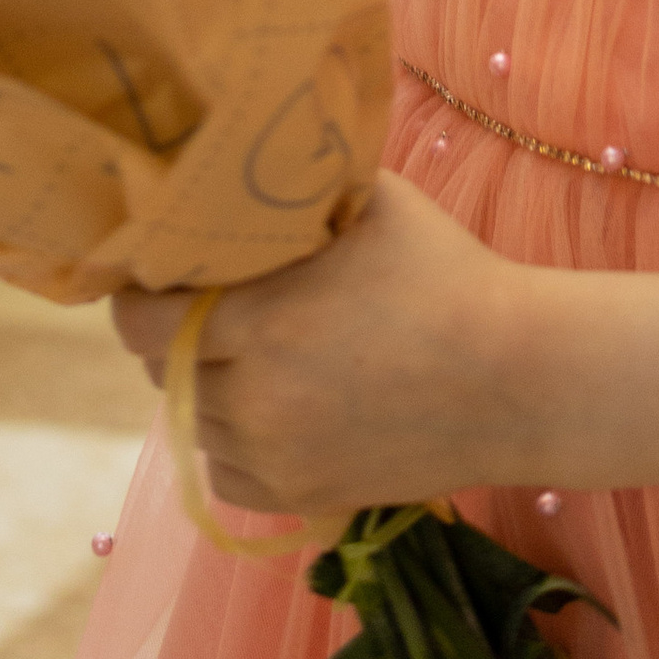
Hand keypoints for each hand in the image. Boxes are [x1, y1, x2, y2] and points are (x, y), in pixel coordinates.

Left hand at [109, 173, 549, 516]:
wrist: (519, 379)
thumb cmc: (444, 272)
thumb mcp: (369, 201)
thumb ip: (292, 186)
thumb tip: (230, 159)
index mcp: (259, 319)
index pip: (138, 323)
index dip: (140, 295)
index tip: (164, 272)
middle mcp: (254, 399)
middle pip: (162, 371)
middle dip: (175, 336)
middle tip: (212, 304)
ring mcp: (275, 458)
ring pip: (192, 422)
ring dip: (207, 388)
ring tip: (253, 352)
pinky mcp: (300, 498)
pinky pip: (225, 472)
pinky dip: (234, 442)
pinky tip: (273, 405)